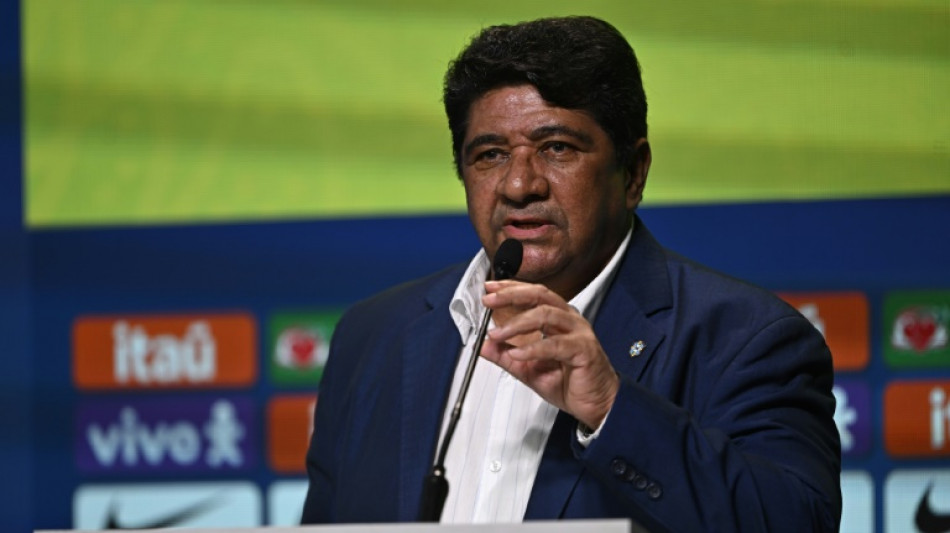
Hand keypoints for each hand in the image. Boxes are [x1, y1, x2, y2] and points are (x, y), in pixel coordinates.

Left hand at [480, 280, 618, 428]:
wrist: (597, 404)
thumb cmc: (570, 382)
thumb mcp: (528, 368)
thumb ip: (505, 355)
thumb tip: (483, 345)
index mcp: (558, 318)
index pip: (533, 294)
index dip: (510, 288)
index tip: (489, 289)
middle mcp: (569, 320)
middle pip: (539, 295)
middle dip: (511, 295)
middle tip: (489, 301)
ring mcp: (578, 333)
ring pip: (546, 315)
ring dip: (517, 323)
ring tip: (497, 334)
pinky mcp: (584, 350)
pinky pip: (555, 345)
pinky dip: (533, 349)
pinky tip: (518, 353)